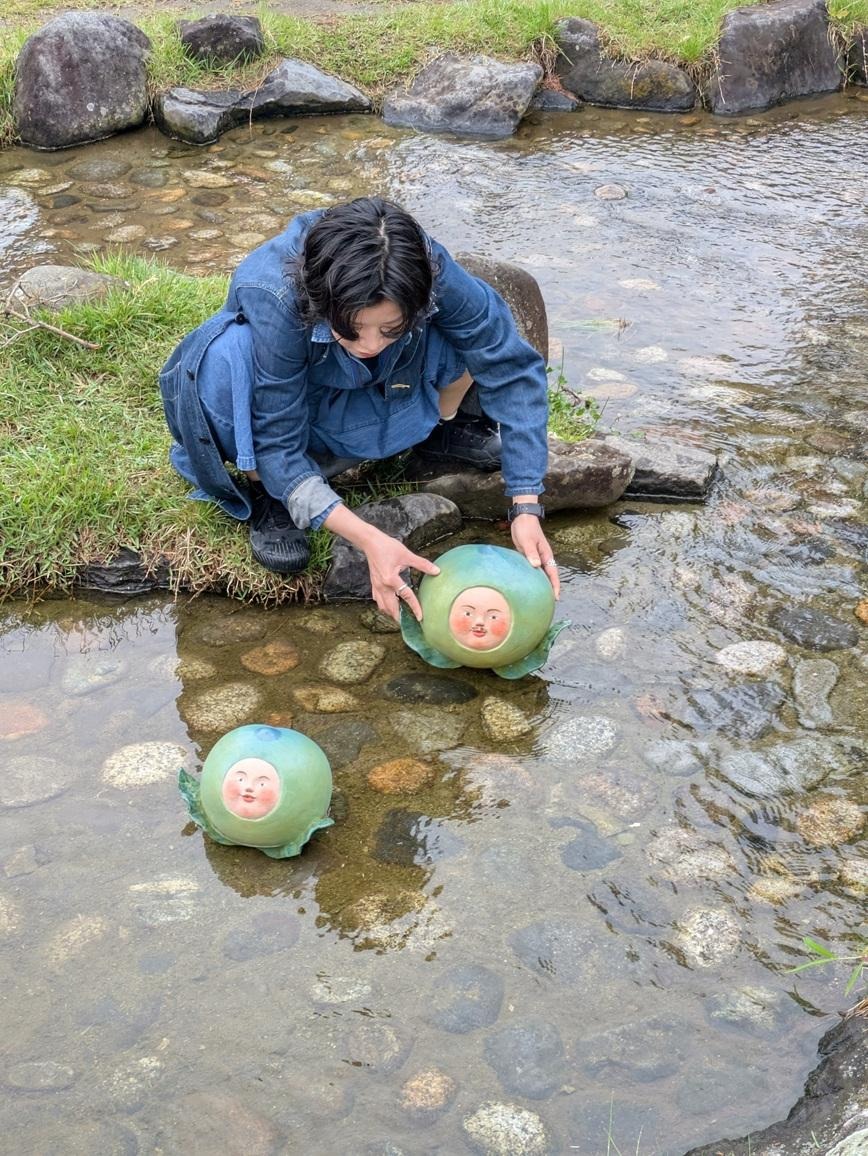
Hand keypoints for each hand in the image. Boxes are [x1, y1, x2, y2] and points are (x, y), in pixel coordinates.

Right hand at [322, 505, 439, 621]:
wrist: (370, 542)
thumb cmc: (387, 547)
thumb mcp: (406, 555)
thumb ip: (422, 564)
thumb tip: (437, 571)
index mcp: (391, 579)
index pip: (406, 596)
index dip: (415, 607)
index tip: (420, 617)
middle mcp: (382, 586)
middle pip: (391, 608)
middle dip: (400, 617)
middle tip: (410, 623)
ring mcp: (376, 586)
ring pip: (383, 606)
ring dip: (391, 613)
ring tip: (401, 616)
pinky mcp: (374, 584)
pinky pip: (378, 600)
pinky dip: (384, 606)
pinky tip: (390, 605)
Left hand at [510, 516, 559, 597]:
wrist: (522, 518)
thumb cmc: (526, 528)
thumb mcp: (527, 541)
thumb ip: (531, 553)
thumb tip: (536, 565)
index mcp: (546, 555)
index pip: (553, 574)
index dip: (555, 586)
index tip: (556, 598)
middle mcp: (543, 558)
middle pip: (549, 576)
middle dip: (550, 589)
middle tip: (549, 603)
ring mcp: (536, 558)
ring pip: (541, 574)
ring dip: (542, 584)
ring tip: (540, 597)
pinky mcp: (529, 556)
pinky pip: (532, 570)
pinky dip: (533, 578)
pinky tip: (528, 585)